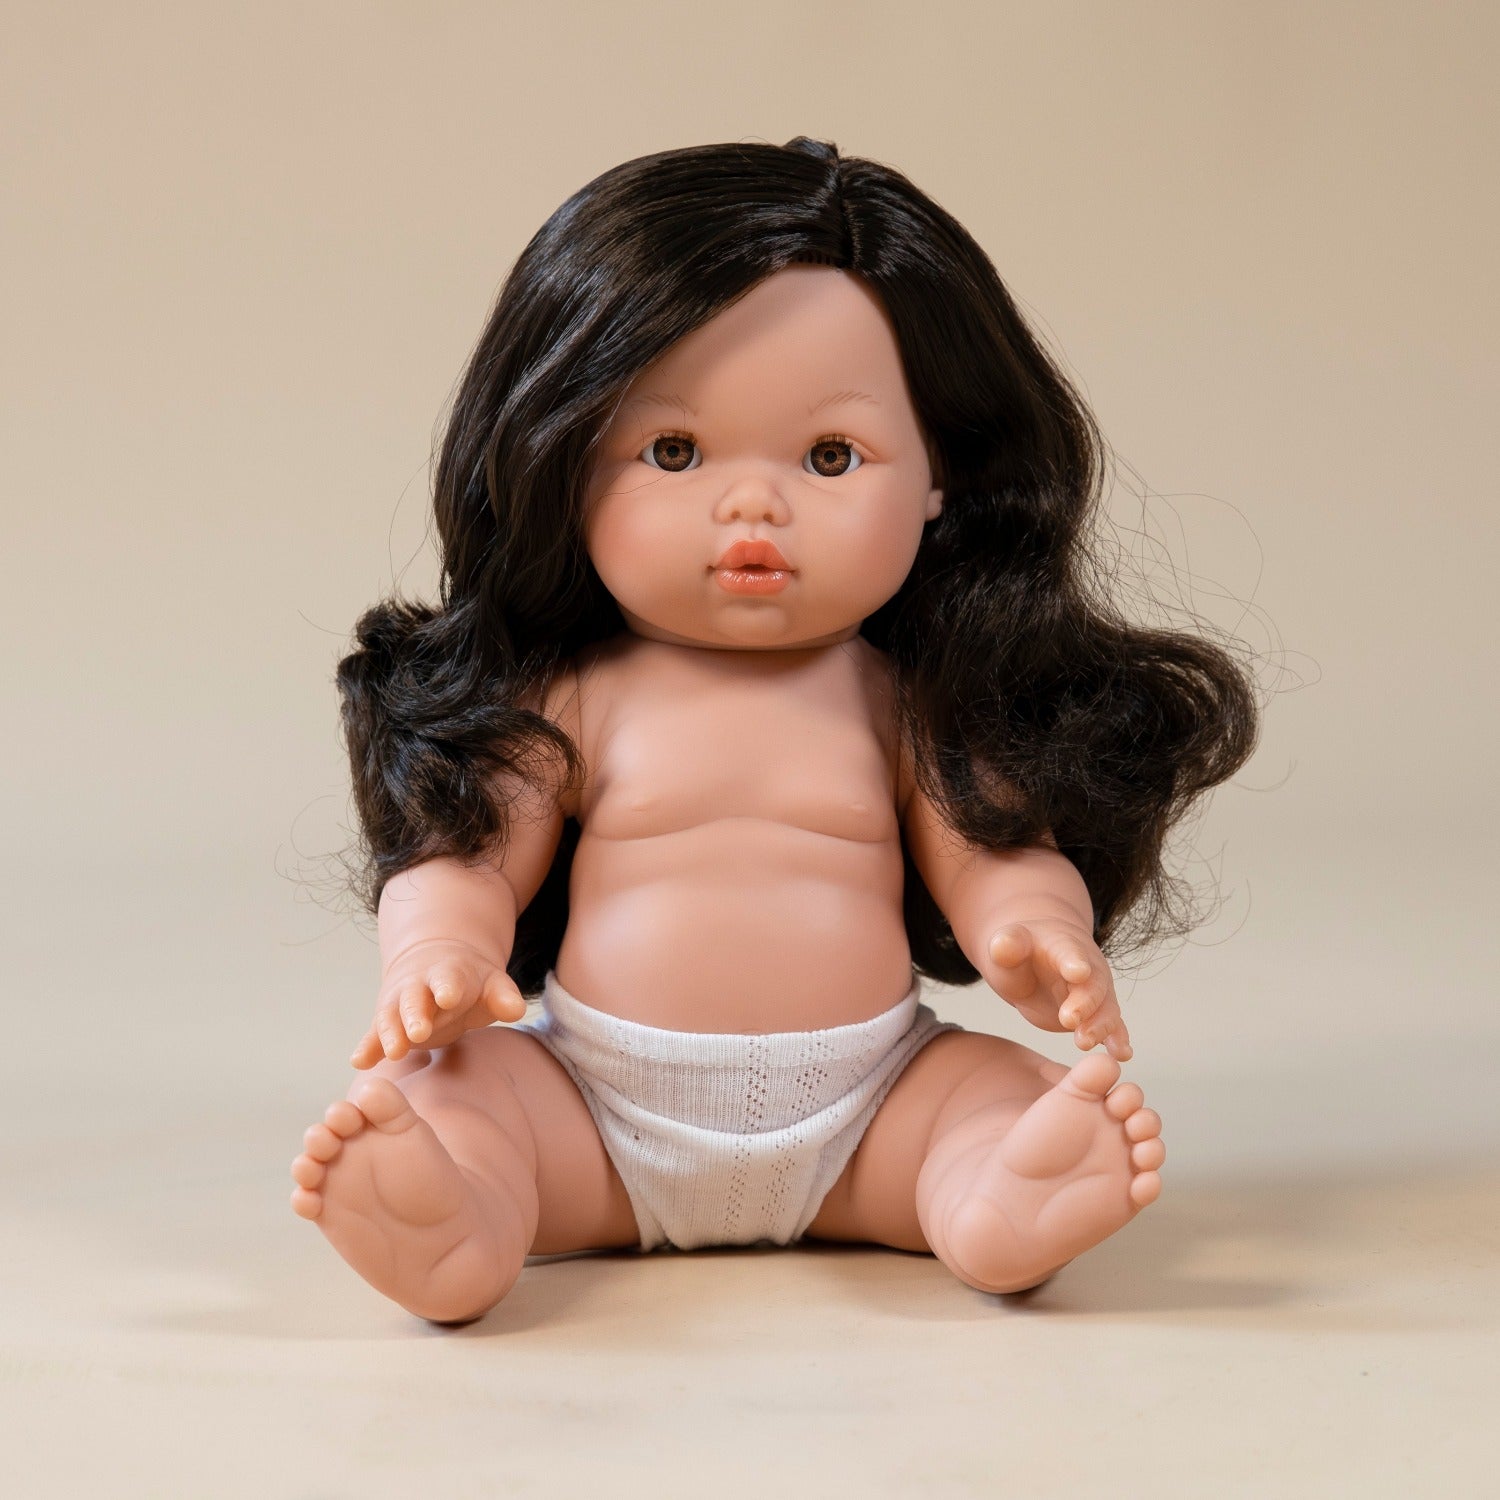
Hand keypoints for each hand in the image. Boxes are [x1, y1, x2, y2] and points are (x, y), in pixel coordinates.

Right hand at [350, 939, 526, 1068]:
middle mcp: (418, 986)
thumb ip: (503, 996)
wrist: (434, 966)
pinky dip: (367, 1047)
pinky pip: (374, 1035)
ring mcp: (399, 1003)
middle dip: (415, 1014)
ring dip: (390, 1034)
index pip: (448, 979)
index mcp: (448, 974)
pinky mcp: (387, 1022)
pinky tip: (359, 1062)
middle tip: (418, 1033)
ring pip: (390, 1017)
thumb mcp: (491, 984)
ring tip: (393, 1052)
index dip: (447, 987)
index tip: (447, 997)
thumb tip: (516, 1009)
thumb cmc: (471, 982)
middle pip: (414, 999)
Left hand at [985, 919, 1132, 1060]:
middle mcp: (1088, 968)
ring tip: (1083, 1043)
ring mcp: (1095, 992)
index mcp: (1062, 946)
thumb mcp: (1007, 947)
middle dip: (1084, 1003)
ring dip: (1099, 1027)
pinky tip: (1123, 1054)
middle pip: (1092, 985)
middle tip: (1068, 1020)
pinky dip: (1118, 1039)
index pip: (1069, 952)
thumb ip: (1007, 946)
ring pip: (1106, 1009)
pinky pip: (1112, 1026)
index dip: (1073, 962)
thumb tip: (1002, 945)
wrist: (1037, 959)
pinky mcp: (1097, 1014)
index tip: (1077, 972)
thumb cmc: (1021, 953)